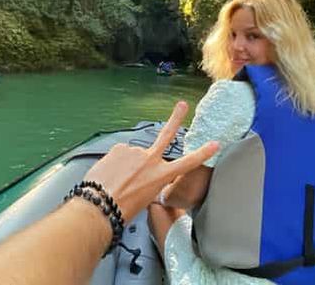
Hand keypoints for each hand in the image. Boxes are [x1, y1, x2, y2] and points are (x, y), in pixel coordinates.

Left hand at [83, 101, 218, 221]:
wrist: (100, 205)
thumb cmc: (122, 209)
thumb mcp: (145, 199)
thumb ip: (148, 182)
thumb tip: (141, 174)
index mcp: (161, 176)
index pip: (187, 163)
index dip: (203, 153)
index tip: (214, 144)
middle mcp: (150, 161)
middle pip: (166, 135)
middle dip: (176, 118)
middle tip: (183, 105)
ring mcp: (135, 152)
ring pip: (132, 156)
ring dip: (126, 165)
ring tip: (117, 180)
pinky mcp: (119, 148)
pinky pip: (119, 155)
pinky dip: (114, 163)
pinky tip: (110, 174)